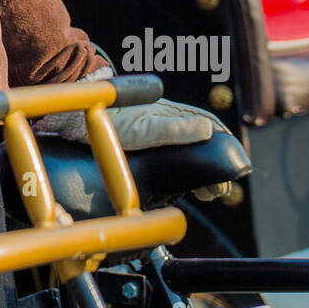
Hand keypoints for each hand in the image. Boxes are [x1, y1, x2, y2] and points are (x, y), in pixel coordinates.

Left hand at [38, 67, 234, 201]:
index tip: (235, 169)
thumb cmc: (109, 116)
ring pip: (185, 152)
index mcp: (172, 114)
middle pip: (200, 142)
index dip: (225, 147)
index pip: (209, 127)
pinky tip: (179, 187)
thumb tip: (208, 130)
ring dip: (198, 172)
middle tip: (218, 191)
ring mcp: (152, 133)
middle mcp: (165, 122)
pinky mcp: (139, 146)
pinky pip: (167, 159)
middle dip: (214, 165)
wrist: (74, 117)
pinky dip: (179, 173)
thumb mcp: (144, 126)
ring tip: (205, 193)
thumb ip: (174, 129)